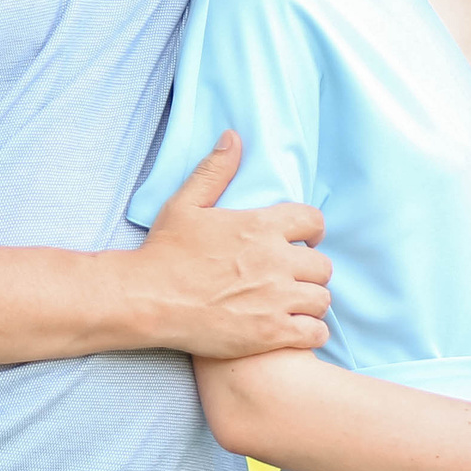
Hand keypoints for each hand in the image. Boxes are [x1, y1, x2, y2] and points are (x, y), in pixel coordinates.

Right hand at [135, 132, 332, 357]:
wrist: (147, 299)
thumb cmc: (164, 252)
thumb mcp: (185, 204)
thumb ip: (215, 170)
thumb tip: (233, 137)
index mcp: (261, 226)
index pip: (313, 221)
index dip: (313, 231)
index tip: (306, 242)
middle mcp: (276, 260)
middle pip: (323, 265)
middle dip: (311, 272)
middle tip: (295, 280)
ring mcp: (276, 298)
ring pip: (322, 299)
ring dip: (311, 303)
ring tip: (295, 307)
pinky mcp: (271, 332)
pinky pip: (314, 333)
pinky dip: (311, 332)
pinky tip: (295, 330)